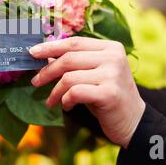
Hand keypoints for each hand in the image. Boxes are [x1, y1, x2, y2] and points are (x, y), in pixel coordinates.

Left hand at [29, 37, 144, 148]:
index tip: (32, 52)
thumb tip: (43, 56)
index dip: (51, 46)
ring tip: (51, 101)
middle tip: (35, 82)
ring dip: (55, 91)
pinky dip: (65, 100)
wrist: (133, 121)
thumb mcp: (92, 74)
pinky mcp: (110, 93)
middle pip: (69, 58)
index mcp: (110, 47)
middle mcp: (113, 57)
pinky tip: (67, 106)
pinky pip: (75, 92)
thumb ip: (74, 63)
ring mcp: (113, 75)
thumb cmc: (106, 95)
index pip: (74, 42)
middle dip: (47, 71)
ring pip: (69, 77)